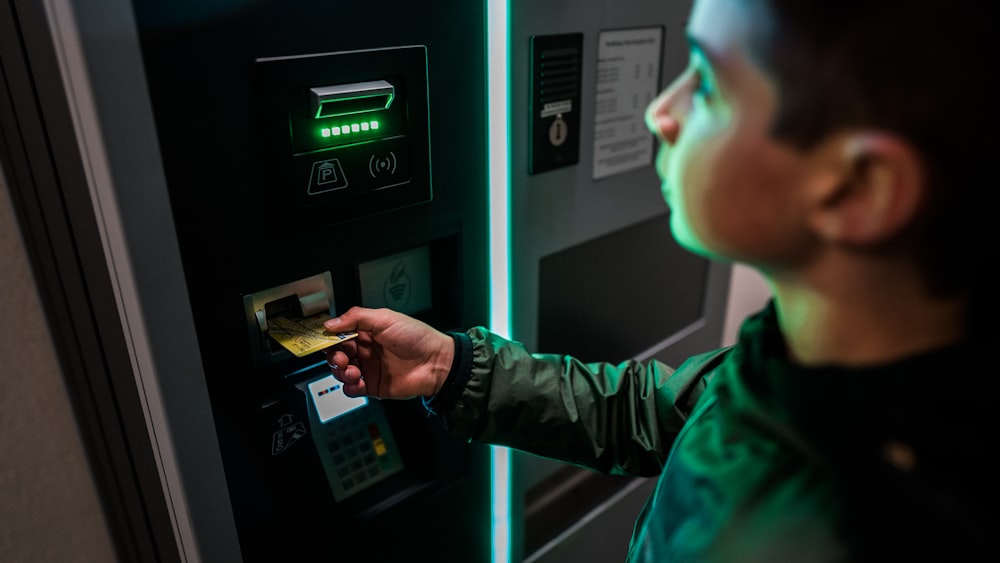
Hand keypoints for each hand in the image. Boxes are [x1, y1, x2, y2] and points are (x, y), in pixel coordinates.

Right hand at [323, 306, 454, 398]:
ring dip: (341, 372)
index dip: (329, 338)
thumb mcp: (385, 319)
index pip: (339, 335)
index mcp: (367, 332)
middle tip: (341, 357)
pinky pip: (353, 389)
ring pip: (342, 372)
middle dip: (334, 357)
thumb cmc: (417, 338)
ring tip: (353, 370)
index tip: (323, 341)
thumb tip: (331, 324)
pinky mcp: (374, 386)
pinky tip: (358, 382)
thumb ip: (356, 318)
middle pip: (337, 354)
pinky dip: (350, 387)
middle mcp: (366, 350)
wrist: (436, 362)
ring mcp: (369, 369)